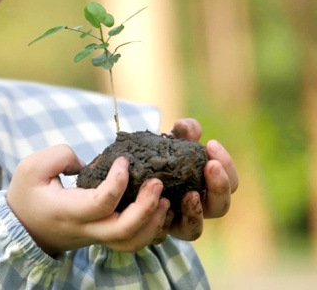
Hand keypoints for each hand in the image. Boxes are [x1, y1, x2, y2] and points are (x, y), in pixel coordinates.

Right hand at [7, 145, 170, 255]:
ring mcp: (96, 236)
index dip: (118, 182)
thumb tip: (91, 162)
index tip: (123, 161)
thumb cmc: (27, 194)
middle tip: (157, 183)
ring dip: (153, 222)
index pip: (101, 204)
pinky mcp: (103, 236)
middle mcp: (85, 229)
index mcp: (67, 211)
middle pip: (124, 230)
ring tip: (163, 199)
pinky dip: (150, 228)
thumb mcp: (31, 167)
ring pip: (132, 242)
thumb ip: (61, 156)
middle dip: (146, 206)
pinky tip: (157, 208)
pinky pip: (132, 241)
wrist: (23, 226)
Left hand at [162, 118, 238, 241]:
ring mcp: (176, 223)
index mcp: (208, 188)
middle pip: (221, 207)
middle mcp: (197, 209)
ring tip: (190, 194)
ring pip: (195, 230)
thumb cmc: (159, 158)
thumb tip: (187, 126)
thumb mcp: (171, 142)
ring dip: (196, 212)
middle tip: (210, 166)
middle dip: (220, 186)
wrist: (131, 173)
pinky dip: (165, 223)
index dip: (226, 165)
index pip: (230, 182)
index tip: (211, 144)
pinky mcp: (156, 230)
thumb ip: (183, 132)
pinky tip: (162, 206)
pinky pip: (164, 234)